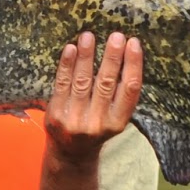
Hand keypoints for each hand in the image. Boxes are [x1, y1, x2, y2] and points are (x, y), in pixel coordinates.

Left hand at [44, 31, 143, 164]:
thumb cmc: (96, 128)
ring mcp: (75, 119)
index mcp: (118, 123)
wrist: (70, 154)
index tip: (133, 44)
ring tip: (89, 36)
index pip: (130, 90)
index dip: (133, 65)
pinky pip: (61, 85)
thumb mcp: (114, 118)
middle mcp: (97, 123)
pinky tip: (70, 49)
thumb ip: (120, 95)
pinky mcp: (56, 115)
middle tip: (116, 35)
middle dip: (112, 57)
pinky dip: (66, 65)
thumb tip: (126, 53)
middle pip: (106, 83)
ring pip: (82, 81)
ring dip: (86, 56)